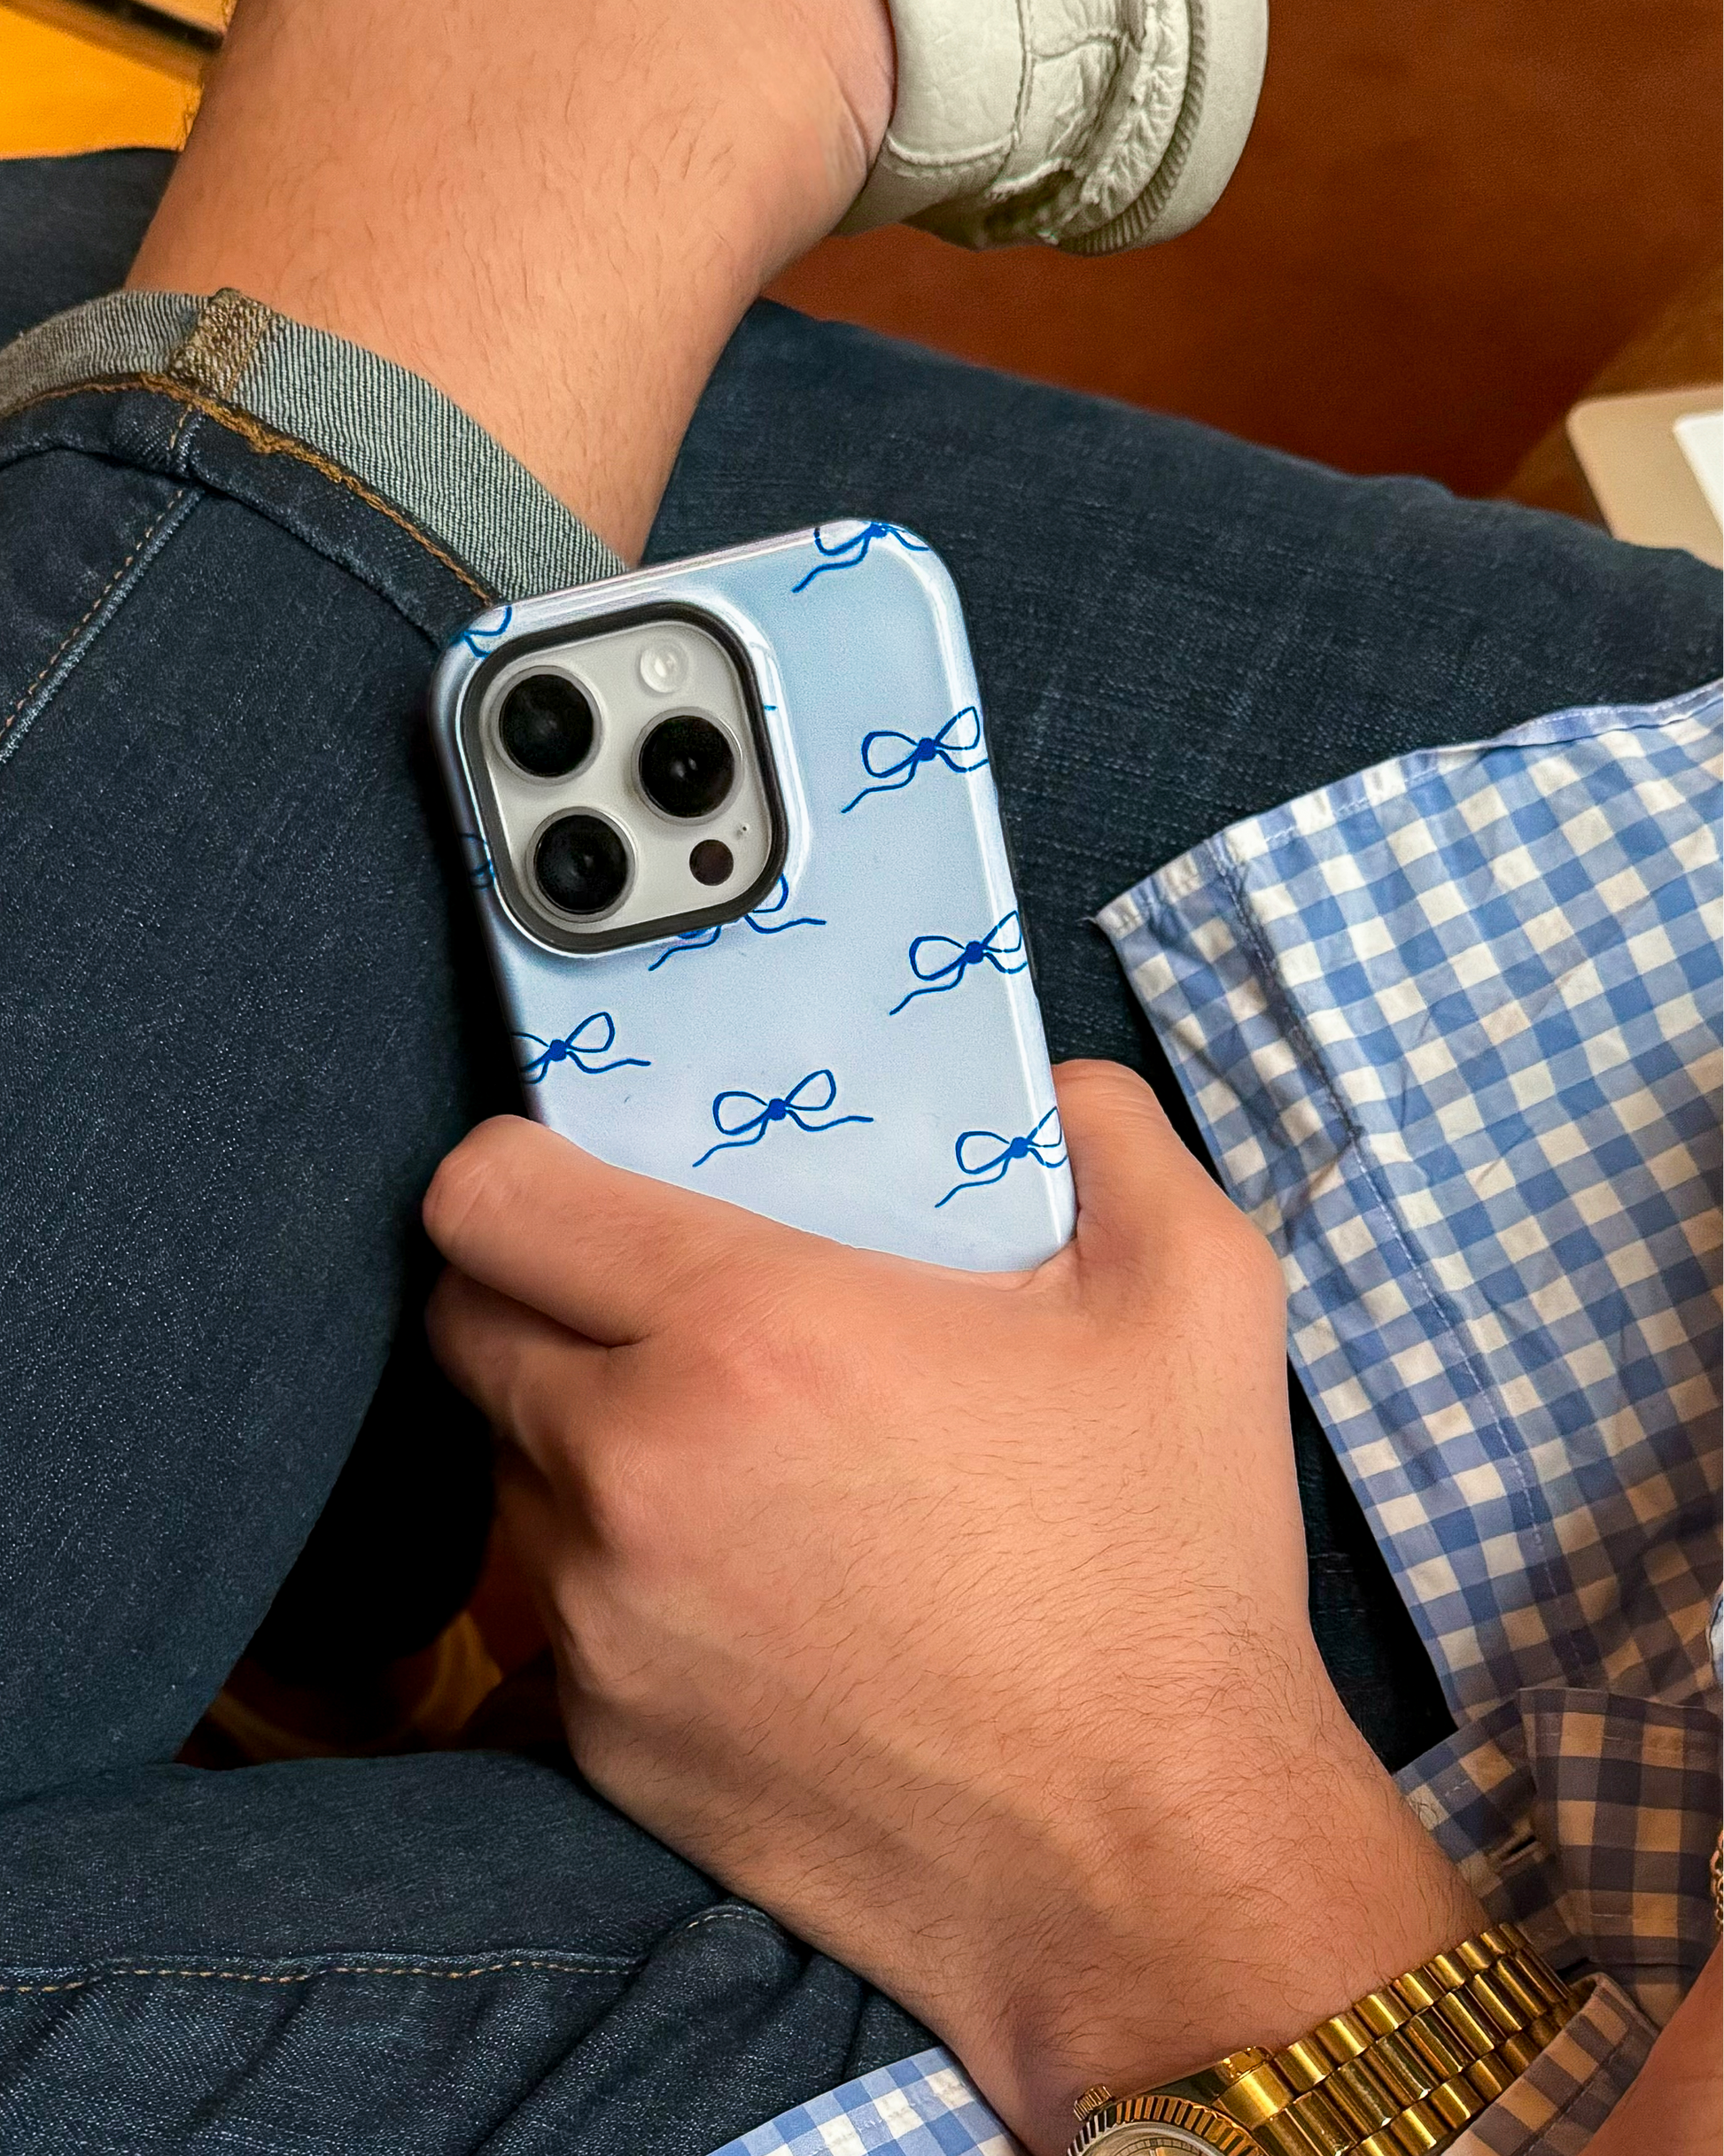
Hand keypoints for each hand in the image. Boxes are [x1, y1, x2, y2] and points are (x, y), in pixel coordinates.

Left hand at [425, 1061, 1481, 2153]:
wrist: (1154, 1868)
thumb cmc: (1166, 1575)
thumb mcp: (1199, 1299)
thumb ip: (1112, 1136)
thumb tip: (1056, 1093)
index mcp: (748, 1331)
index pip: (490, 1198)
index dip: (514, 1163)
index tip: (576, 1174)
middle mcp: (633, 1471)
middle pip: (465, 1326)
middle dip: (536, 1292)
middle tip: (655, 1301)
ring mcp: (601, 1623)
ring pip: (509, 1472)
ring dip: (578, 1437)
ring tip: (727, 1453)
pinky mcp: (606, 1743)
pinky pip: (558, 1613)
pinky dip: (621, 1577)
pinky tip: (756, 1592)